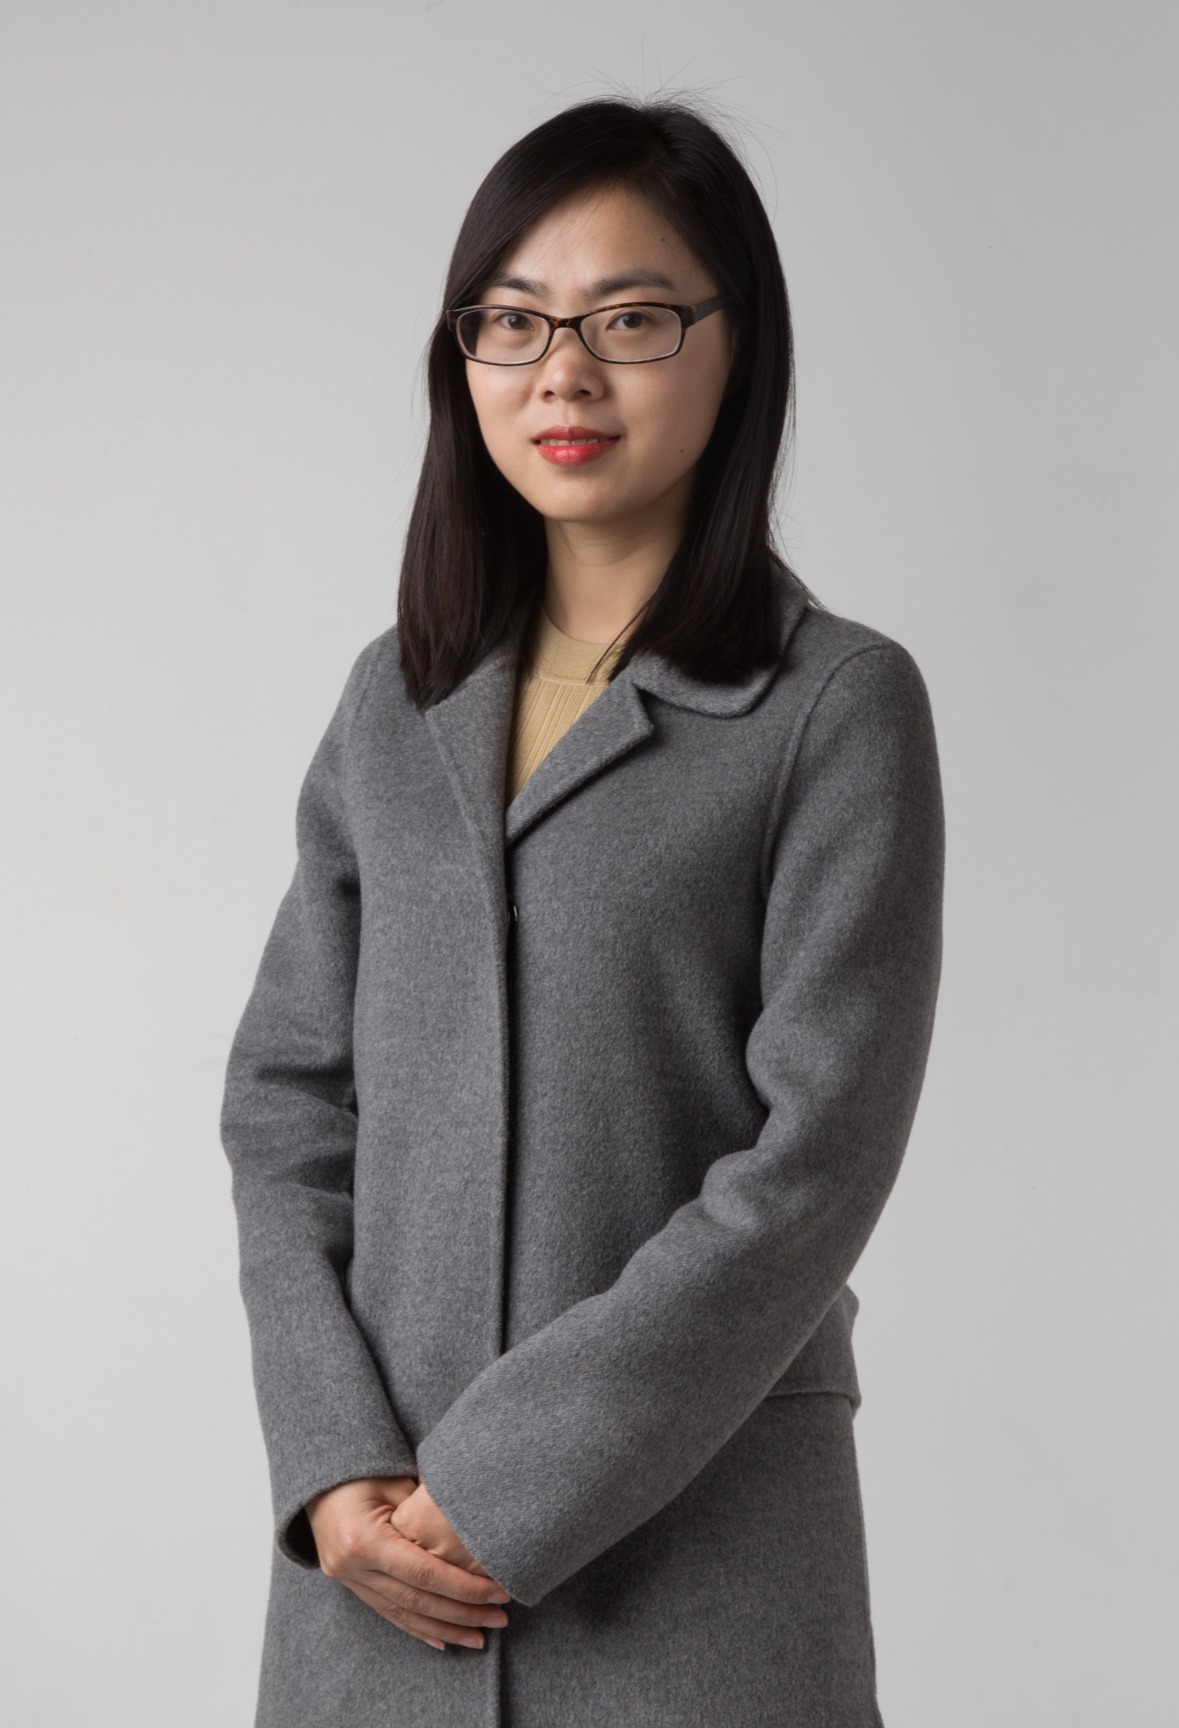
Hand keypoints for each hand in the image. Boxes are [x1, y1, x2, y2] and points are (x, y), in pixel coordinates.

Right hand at [305, 1476, 510, 1650]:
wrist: (317, 1481)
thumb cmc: (361, 1472)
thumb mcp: (395, 1482)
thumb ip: (426, 1512)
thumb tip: (472, 1533)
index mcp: (365, 1540)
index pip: (425, 1574)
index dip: (465, 1588)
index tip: (498, 1592)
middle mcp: (353, 1567)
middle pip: (417, 1601)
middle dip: (462, 1613)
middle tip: (499, 1618)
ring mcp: (349, 1580)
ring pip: (403, 1615)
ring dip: (444, 1629)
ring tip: (479, 1638)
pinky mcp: (350, 1585)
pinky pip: (388, 1613)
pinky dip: (417, 1628)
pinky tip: (442, 1641)